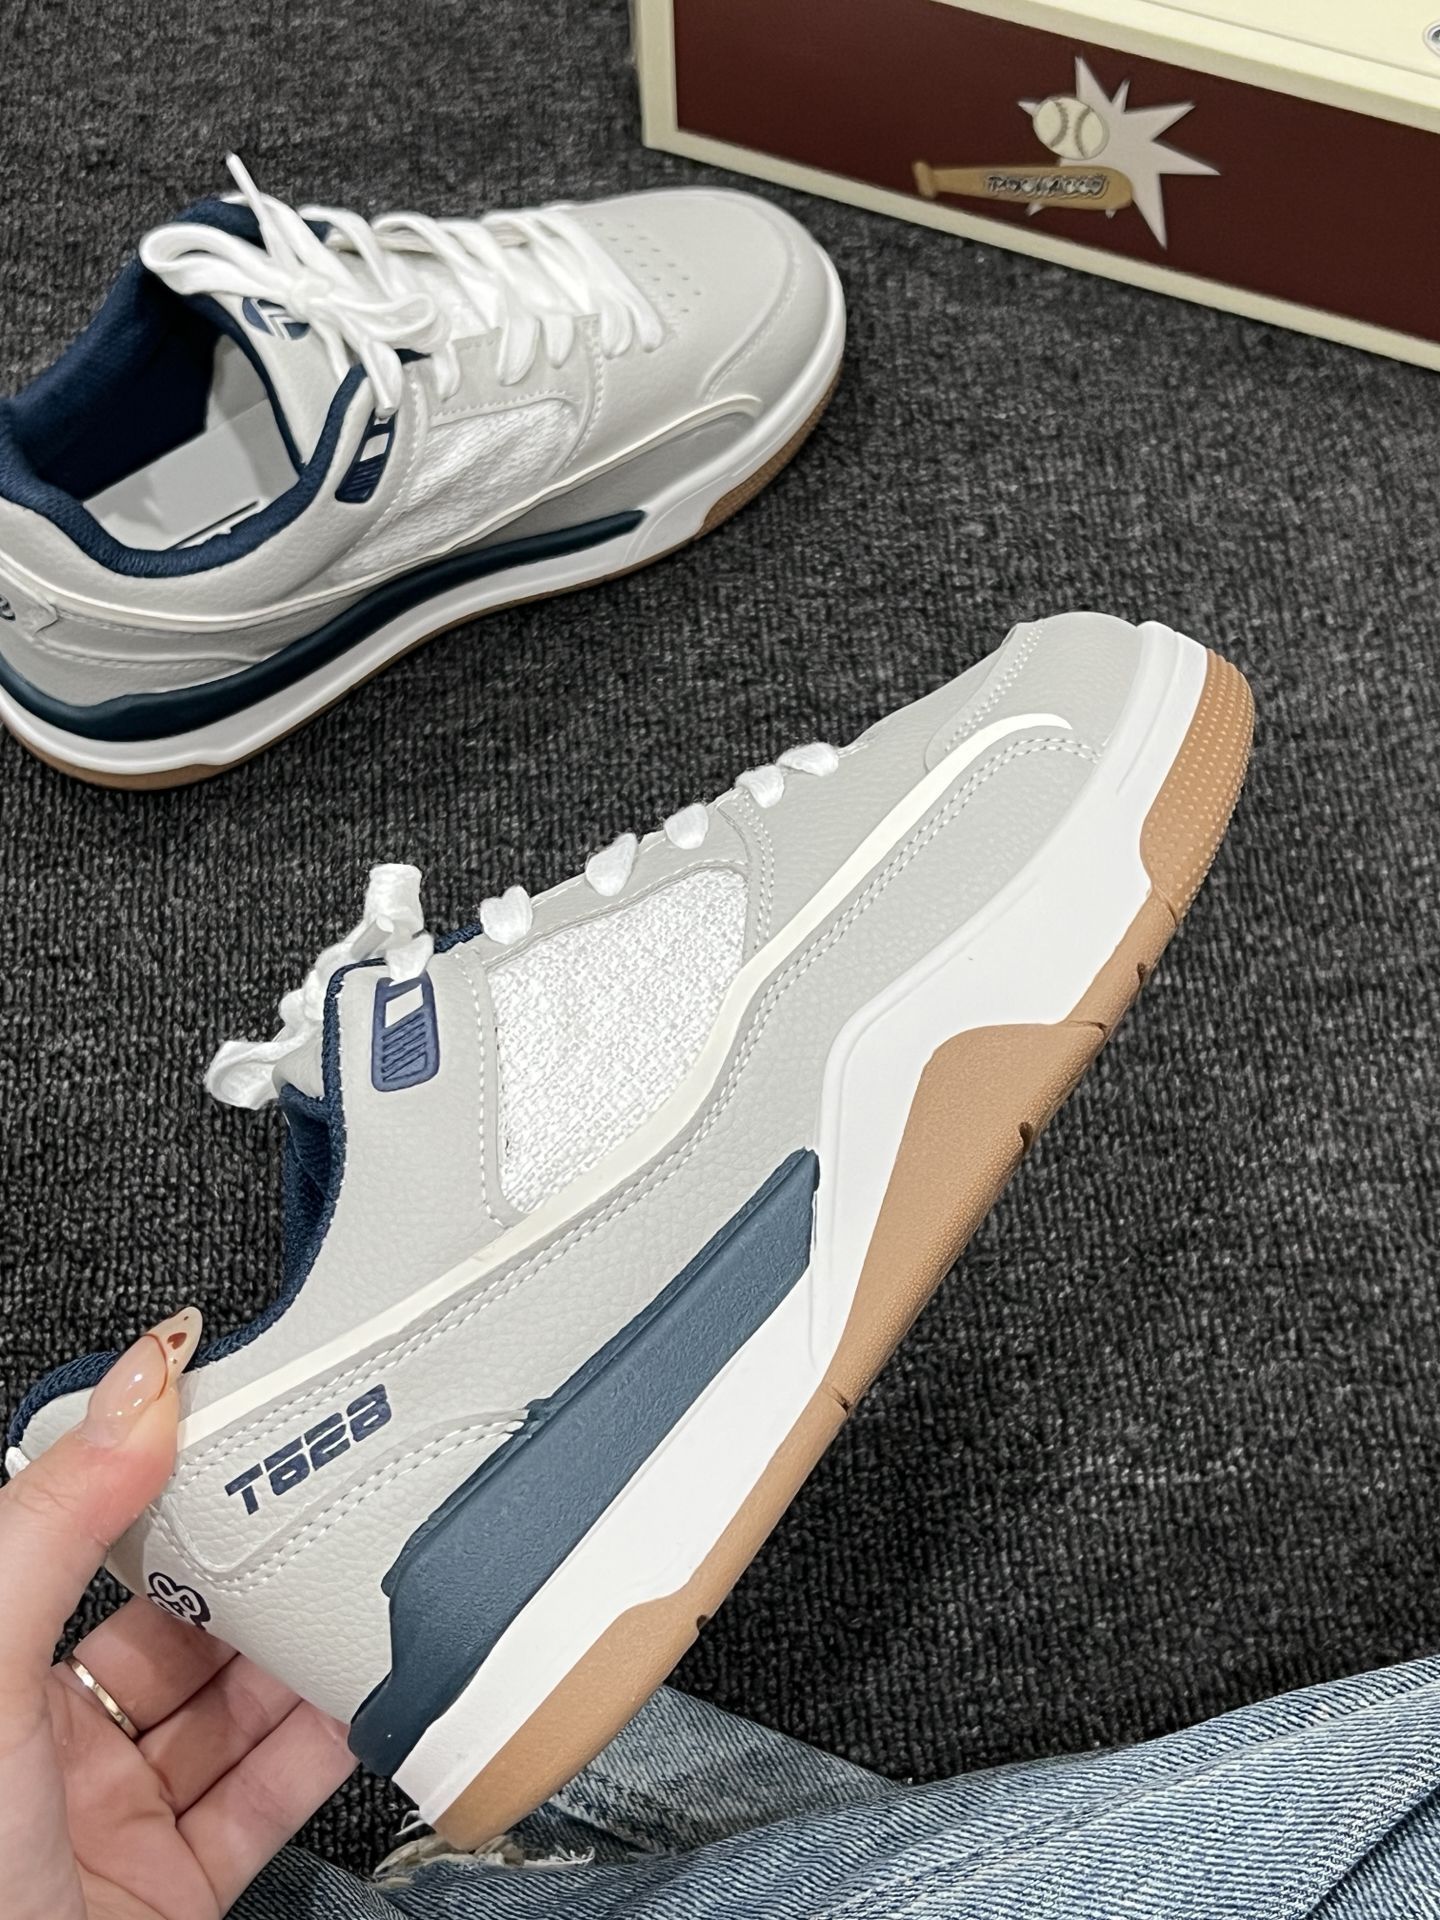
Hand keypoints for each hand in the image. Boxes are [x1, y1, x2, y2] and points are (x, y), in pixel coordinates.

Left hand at [0, 1311, 356, 1918]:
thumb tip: (140, 1385)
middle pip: (181, 1628)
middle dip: (257, 1574)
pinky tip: (365, 1699)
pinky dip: (327, 1747)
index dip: (170, 1489)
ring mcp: (116, 1819)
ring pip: (233, 1709)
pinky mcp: (176, 1887)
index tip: (247, 1431)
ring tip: (363, 1593)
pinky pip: (268, 1797)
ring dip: (302, 1658)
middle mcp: (48, 1742)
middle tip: (330, 1509)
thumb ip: (59, 1521)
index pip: (95, 1547)